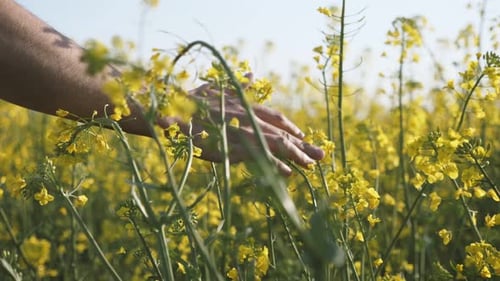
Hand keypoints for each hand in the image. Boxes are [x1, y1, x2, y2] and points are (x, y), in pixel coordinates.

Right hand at [164, 79, 324, 175]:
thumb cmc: (190, 101)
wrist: (172, 113)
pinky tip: (288, 173)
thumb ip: (236, 85)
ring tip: (311, 165)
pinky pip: (259, 158)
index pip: (274, 117)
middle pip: (282, 133)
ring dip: (296, 155)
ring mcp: (243, 132)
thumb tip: (252, 76)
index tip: (302, 136)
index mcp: (245, 105)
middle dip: (303, 145)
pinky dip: (274, 165)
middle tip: (321, 156)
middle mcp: (249, 117)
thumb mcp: (215, 88)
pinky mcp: (234, 147)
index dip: (290, 127)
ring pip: (275, 145)